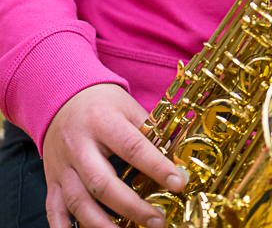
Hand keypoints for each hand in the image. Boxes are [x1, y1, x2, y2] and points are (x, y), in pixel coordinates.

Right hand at [43, 83, 187, 227]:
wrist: (61, 98)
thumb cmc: (102, 104)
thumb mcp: (127, 107)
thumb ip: (149, 132)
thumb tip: (175, 159)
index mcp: (102, 121)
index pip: (133, 147)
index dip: (156, 167)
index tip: (178, 183)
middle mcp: (79, 145)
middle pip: (102, 183)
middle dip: (131, 207)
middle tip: (157, 220)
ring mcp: (62, 166)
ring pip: (78, 202)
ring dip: (103, 225)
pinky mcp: (51, 180)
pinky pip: (54, 210)